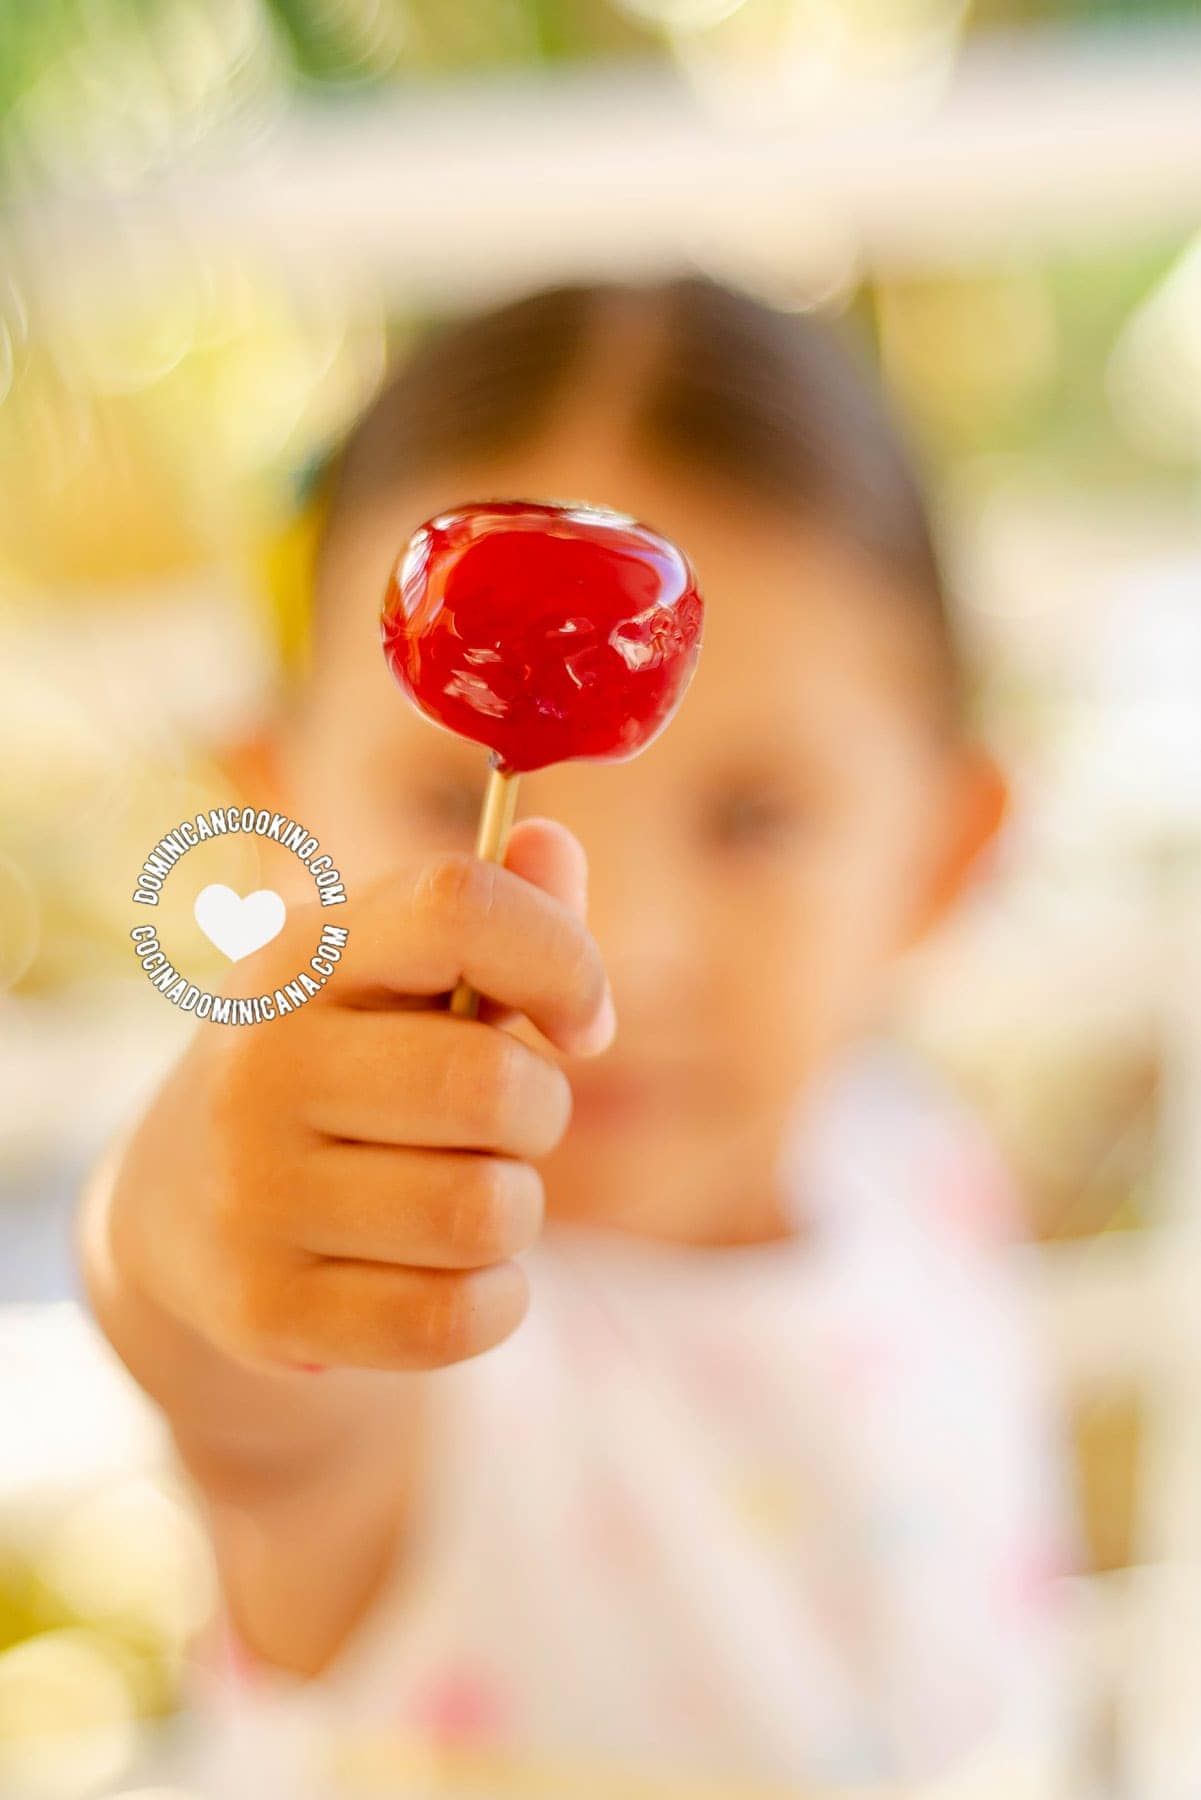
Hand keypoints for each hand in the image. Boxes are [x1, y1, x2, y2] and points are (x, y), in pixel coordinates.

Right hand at [104, 818, 613, 1375]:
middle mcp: (258, 1065)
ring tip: (466, 1196)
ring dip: (515, 1211)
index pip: (457, 906)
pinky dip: (494, 1301)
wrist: (180, 1208)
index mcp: (301, 958)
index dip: (561, 957)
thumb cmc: (338, 1067)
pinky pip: (453, 1320)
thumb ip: (493, 913)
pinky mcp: (263, 1308)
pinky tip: (460, 1273)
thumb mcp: (392, 977)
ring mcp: (249, 1192)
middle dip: (538, 1114)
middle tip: (504, 1127)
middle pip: (491, 1085)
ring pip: (485, 1211)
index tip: (583, 1020)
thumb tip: (555, 844)